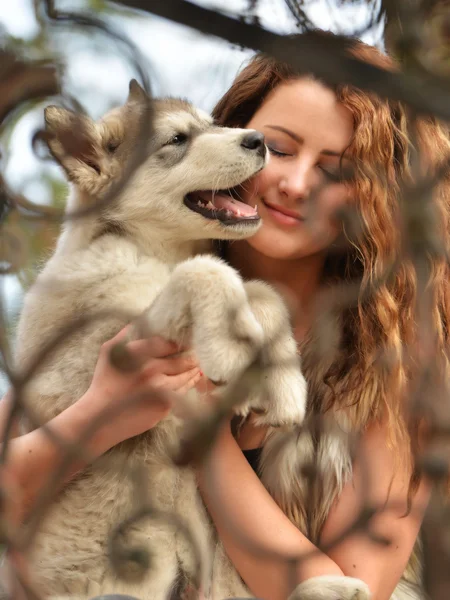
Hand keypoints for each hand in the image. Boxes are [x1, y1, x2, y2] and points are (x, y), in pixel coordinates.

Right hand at [80, 326, 201, 447]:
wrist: (98, 417)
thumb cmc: (104, 381)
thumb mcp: (109, 352)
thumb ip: (126, 334)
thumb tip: (143, 319)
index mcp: (139, 354)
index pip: (170, 343)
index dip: (181, 341)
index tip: (187, 341)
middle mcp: (151, 370)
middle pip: (183, 359)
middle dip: (192, 356)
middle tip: (198, 353)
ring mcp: (160, 388)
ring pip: (187, 376)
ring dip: (194, 370)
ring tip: (197, 366)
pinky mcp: (164, 405)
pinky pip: (183, 391)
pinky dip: (188, 384)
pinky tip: (191, 380)